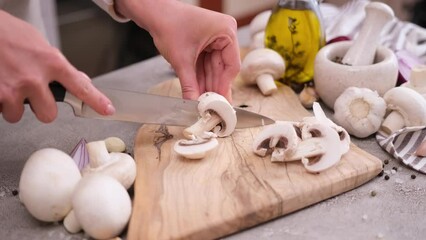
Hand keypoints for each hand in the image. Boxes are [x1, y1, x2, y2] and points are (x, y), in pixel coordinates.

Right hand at [0, 11, 114, 122]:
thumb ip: (58, 65)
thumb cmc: (7, 33)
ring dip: (13, 105)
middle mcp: (34, 77)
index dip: (96, 101)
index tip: (107, 110)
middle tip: (30, 93)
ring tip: (8, 84)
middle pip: (49, 114)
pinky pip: (1, 110)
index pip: (80, 86)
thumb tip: (80, 80)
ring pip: (19, 115)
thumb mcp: (39, 44)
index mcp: (51, 62)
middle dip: (40, 108)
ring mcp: (14, 88)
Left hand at [116, 0, 240, 100]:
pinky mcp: (205, 43)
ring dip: (206, 84)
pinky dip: (200, 77)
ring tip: (204, 102)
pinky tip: (198, 92)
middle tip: (212, 106)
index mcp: (226, 31)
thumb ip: (189, 84)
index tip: (219, 102)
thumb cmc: (168, 24)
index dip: (224, 85)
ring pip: (213, 68)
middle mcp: (224, 33)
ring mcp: (215, 38)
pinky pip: (205, 64)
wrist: (153, 13)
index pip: (232, 65)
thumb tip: (194, 103)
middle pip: (223, 68)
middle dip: (214, 87)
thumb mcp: (181, 59)